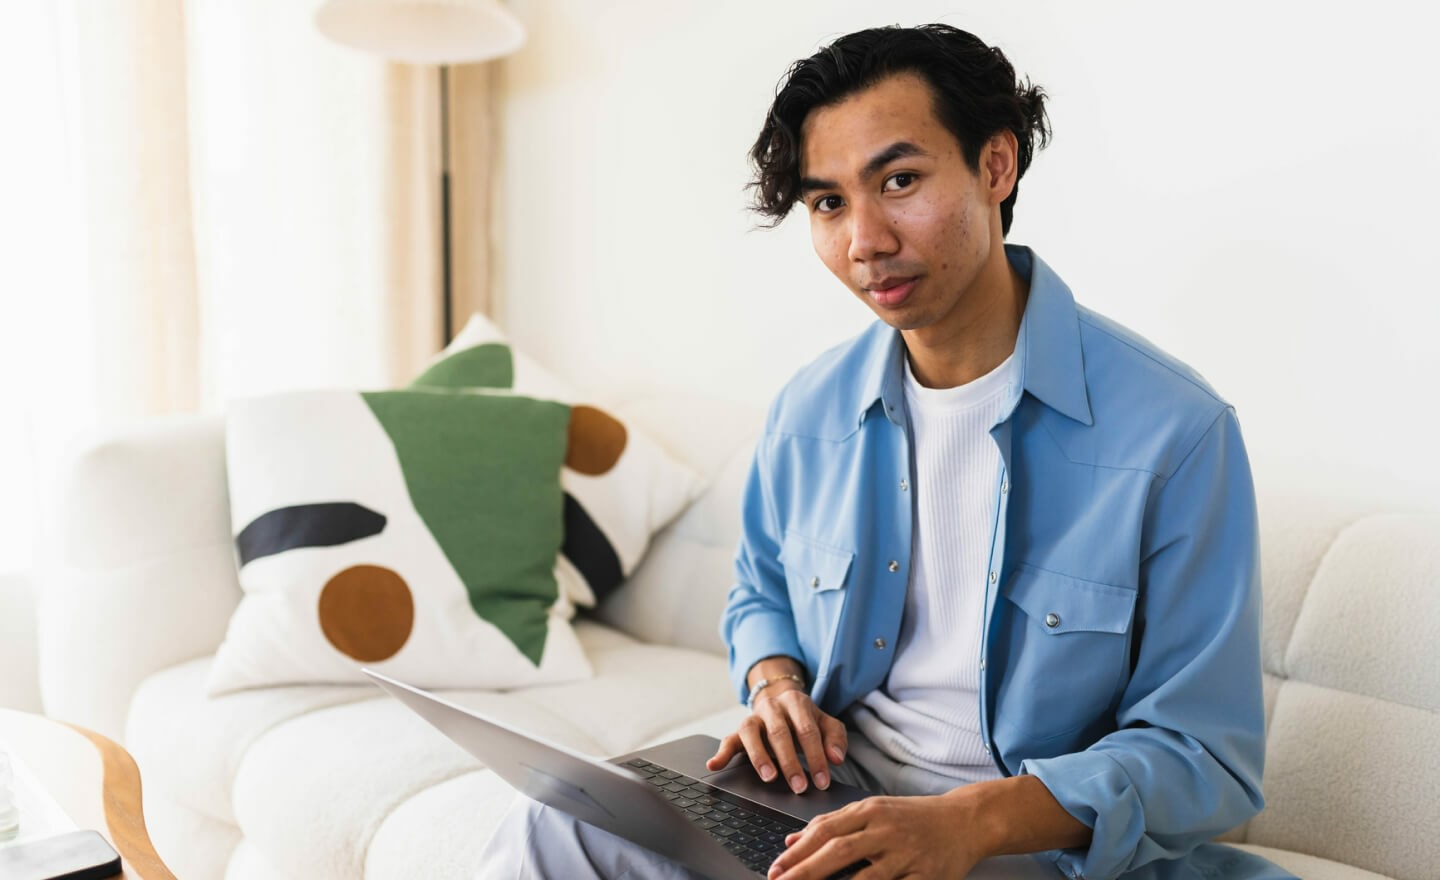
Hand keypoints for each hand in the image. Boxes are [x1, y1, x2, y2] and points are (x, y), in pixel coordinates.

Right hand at [705, 684, 846, 793]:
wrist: (782, 703)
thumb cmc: (806, 721)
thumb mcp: (826, 724)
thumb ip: (836, 738)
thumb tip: (836, 758)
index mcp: (796, 702)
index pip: (807, 731)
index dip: (816, 757)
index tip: (822, 781)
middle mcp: (772, 706)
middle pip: (779, 733)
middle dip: (790, 762)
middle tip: (800, 786)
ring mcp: (753, 718)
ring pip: (751, 733)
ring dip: (760, 757)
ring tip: (769, 778)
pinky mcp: (738, 731)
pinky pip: (727, 740)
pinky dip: (720, 753)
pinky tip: (715, 765)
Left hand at [767, 793, 982, 879]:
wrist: (965, 820)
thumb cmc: (914, 816)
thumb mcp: (874, 810)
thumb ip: (833, 823)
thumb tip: (792, 841)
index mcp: (870, 811)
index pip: (825, 830)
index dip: (797, 852)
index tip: (775, 869)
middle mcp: (887, 830)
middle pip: (839, 852)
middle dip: (805, 872)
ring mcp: (907, 855)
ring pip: (866, 878)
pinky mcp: (926, 877)